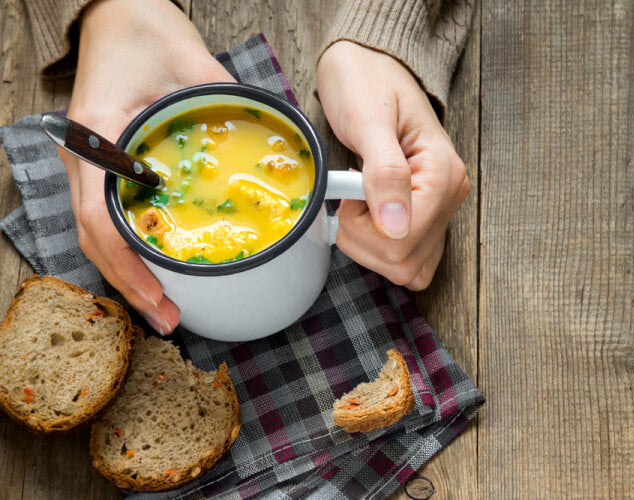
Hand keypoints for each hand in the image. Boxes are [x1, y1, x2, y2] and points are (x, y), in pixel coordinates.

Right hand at [61, 0, 234, 333]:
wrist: (114, 13)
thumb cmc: (144, 31)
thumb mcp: (190, 63)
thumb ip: (226, 101)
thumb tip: (274, 136)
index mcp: (99, 135)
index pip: (100, 218)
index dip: (128, 266)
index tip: (159, 297)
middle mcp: (85, 156)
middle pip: (95, 238)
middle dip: (130, 284)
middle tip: (168, 317)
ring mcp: (90, 162)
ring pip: (98, 233)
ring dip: (128, 271)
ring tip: (163, 303)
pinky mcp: (103, 164)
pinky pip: (109, 214)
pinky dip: (129, 247)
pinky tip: (154, 265)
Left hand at [317, 42, 468, 289]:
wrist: (367, 66)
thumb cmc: (366, 85)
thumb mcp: (368, 121)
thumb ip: (384, 172)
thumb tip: (395, 227)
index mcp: (444, 174)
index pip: (404, 240)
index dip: (364, 227)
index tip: (349, 190)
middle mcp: (450, 197)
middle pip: (404, 262)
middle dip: (363, 239)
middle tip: (350, 196)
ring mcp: (439, 210)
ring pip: (407, 269)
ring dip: (368, 248)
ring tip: (358, 204)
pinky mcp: (425, 218)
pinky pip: (408, 261)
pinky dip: (379, 251)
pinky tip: (366, 219)